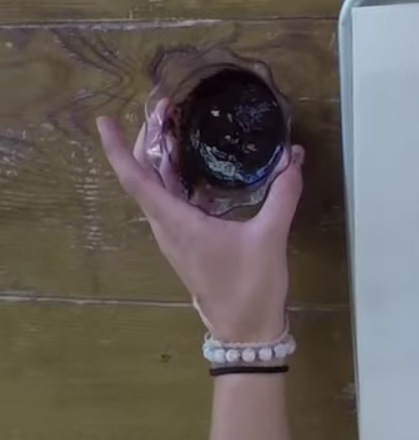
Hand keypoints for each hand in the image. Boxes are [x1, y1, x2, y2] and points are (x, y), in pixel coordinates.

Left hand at [97, 115, 303, 341]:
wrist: (245, 329)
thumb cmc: (250, 285)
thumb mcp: (270, 237)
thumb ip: (282, 195)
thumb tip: (293, 157)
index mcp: (177, 222)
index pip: (136, 178)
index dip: (118, 148)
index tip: (105, 120)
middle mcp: (167, 226)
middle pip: (143, 177)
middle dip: (146, 141)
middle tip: (161, 109)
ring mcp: (176, 236)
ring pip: (156, 189)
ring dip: (160, 158)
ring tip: (174, 129)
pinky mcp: (189, 243)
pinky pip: (171, 201)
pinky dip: (175, 177)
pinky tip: (195, 168)